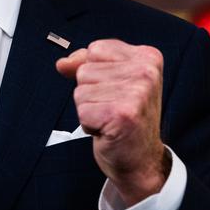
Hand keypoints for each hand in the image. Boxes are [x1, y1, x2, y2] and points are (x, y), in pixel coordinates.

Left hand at [56, 39, 168, 205]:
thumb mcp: (112, 81)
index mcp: (147, 56)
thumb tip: (62, 63)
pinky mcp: (122, 113)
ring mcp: (136, 92)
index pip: (95, 49)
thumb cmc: (126, 118)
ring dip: (89, 108)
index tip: (116, 90)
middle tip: (114, 108)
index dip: (95, 73)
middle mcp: (146, 71)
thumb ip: (86, 64)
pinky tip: (108, 130)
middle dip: (91, 92)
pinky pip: (81, 110)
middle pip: (85, 70)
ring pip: (80, 90)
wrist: (142, 160)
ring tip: (110, 118)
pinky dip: (88, 124)